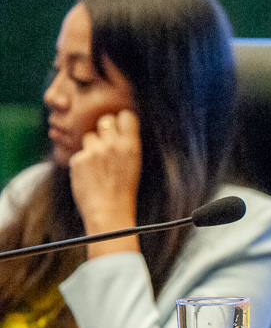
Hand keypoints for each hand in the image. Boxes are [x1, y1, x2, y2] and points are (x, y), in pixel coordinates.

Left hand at [69, 109, 141, 236]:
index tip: (120, 129)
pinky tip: (89, 175)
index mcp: (131, 146)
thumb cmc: (124, 191)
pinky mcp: (78, 160)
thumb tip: (116, 130)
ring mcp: (94, 151)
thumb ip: (126, 145)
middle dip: (105, 130)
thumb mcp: (134, 165)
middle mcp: (113, 145)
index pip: (125, 115)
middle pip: (105, 120)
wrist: (109, 212)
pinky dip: (82, 162)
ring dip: (92, 146)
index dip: (121, 121)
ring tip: (97, 164)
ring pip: (89, 135)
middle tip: (107, 145)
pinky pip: (79, 152)